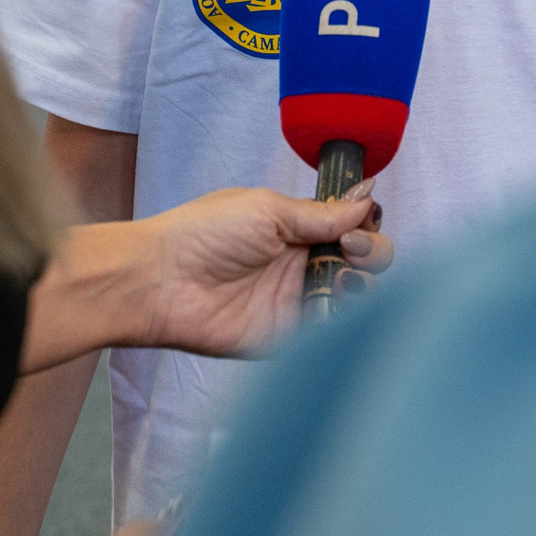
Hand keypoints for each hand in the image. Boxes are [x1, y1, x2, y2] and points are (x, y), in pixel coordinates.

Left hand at [131, 184, 391, 356]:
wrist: (163, 281)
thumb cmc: (204, 234)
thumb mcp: (268, 210)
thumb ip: (320, 214)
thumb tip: (366, 199)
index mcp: (297, 228)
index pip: (352, 226)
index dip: (366, 224)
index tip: (363, 220)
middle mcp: (302, 264)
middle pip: (364, 262)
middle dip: (373, 253)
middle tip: (351, 249)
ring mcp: (297, 300)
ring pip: (355, 298)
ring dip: (362, 285)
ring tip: (340, 277)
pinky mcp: (288, 335)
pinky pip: (329, 332)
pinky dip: (343, 319)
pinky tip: (330, 302)